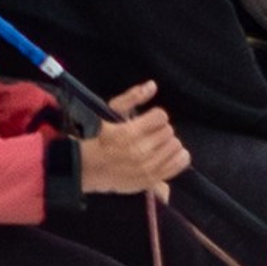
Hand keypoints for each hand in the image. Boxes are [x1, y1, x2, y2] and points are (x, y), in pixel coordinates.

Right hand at [77, 81, 189, 198]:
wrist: (87, 168)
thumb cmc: (98, 137)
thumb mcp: (110, 112)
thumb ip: (132, 98)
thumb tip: (152, 85)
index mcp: (129, 133)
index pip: (161, 117)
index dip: (155, 117)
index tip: (147, 121)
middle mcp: (139, 152)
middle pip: (169, 131)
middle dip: (160, 130)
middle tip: (149, 134)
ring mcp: (146, 168)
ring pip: (176, 147)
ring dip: (168, 143)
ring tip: (157, 145)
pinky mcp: (151, 180)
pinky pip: (179, 164)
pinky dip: (179, 157)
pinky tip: (171, 155)